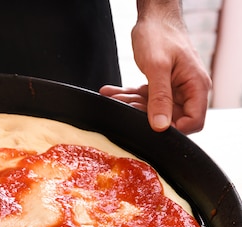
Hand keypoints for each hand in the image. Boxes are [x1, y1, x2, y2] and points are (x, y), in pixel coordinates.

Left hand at [100, 5, 211, 133]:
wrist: (153, 17)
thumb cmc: (160, 35)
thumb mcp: (157, 67)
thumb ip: (160, 98)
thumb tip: (161, 126)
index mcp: (196, 86)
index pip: (193, 121)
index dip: (174, 129)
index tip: (152, 128)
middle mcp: (187, 89)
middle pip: (169, 117)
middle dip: (145, 115)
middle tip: (125, 106)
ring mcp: (173, 88)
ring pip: (152, 109)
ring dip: (131, 104)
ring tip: (113, 97)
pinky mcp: (160, 85)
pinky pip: (144, 98)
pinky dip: (127, 96)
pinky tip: (112, 93)